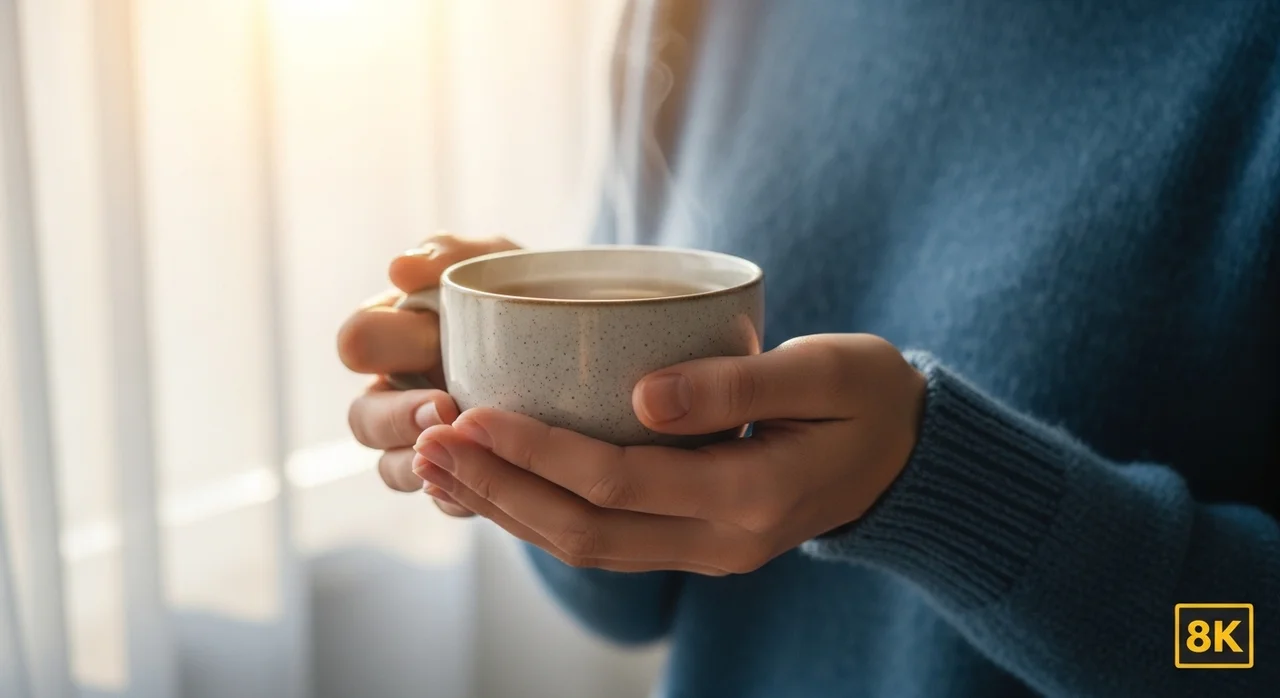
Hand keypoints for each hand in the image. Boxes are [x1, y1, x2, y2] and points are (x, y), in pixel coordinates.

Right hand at [338, 233, 518, 516]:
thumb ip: (451, 254)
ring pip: (394, 468)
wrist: (586, 343)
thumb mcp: (496, 261)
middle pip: (363, 419)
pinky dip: (462, 497)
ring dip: (423, 464)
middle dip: (396, 418)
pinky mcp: (459, 477)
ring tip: (467, 454)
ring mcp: (423, 441)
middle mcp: (395, 391)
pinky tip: (491, 490)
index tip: (426, 343)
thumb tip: (399, 269)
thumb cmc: (523, 290)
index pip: (357, 342)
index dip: (377, 347)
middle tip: (445, 408)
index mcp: (392, 334)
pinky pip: (445, 499)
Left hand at [412, 334, 926, 573]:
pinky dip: (541, 514)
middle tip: (425, 443)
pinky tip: (495, 482)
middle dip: (498, 488)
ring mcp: (707, 552)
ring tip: (435, 466)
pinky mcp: (695, 542)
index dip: (537, 451)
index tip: (471, 412)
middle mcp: (722, 542)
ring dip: (505, 508)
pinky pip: (604, 540)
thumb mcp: (824, 372)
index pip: (619, 482)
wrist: (908, 455)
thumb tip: (641, 396)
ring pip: (584, 547)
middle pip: (583, 530)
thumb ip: (737, 384)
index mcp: (752, 497)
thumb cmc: (869, 396)